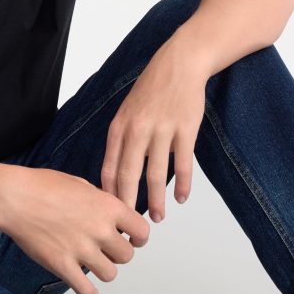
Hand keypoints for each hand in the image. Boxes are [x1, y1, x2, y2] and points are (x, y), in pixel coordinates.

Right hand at [1, 166, 149, 293]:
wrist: (14, 198)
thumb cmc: (42, 186)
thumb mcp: (80, 184)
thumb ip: (99, 200)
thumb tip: (109, 213)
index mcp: (107, 207)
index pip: (142, 231)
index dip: (138, 238)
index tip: (132, 239)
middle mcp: (100, 229)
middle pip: (127, 256)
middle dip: (117, 254)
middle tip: (104, 250)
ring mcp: (82, 249)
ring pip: (110, 274)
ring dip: (102, 270)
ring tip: (91, 264)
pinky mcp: (63, 265)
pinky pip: (87, 292)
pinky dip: (89, 293)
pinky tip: (85, 288)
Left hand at [100, 36, 208, 222]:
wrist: (179, 64)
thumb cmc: (151, 91)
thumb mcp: (126, 113)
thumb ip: (120, 142)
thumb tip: (113, 177)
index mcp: (119, 127)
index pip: (108, 169)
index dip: (109, 196)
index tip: (110, 216)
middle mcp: (137, 130)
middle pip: (128, 176)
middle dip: (128, 206)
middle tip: (130, 229)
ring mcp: (161, 129)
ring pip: (156, 175)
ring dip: (156, 201)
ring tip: (157, 218)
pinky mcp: (185, 129)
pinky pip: (182, 164)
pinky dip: (182, 184)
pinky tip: (181, 198)